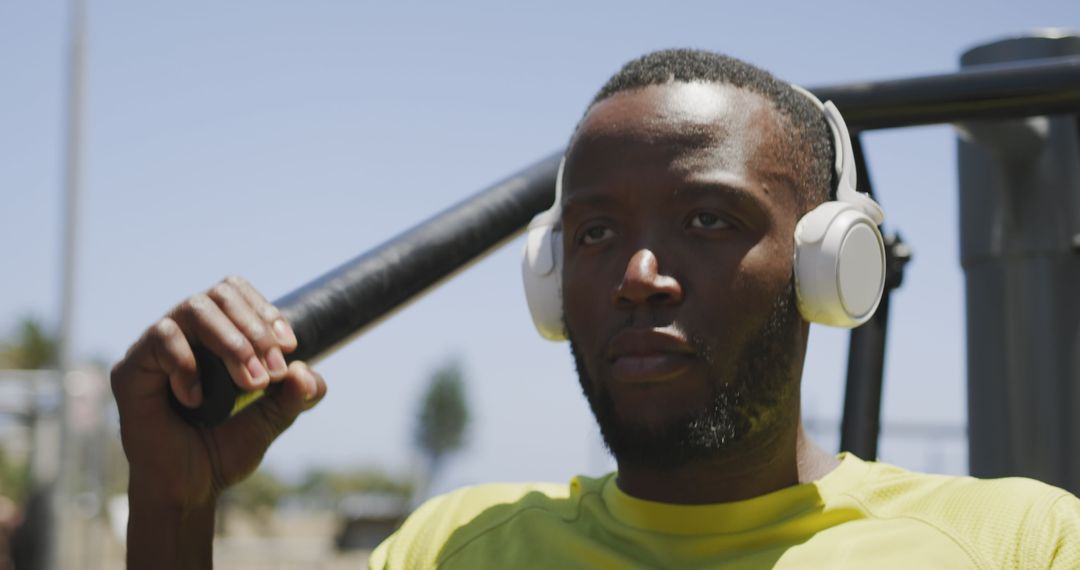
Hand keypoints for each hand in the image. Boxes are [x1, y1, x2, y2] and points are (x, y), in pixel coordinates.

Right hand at [111, 276, 326, 512]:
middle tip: (272, 373)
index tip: (290, 346)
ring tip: (249, 383)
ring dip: (231, 342)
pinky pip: (160, 338)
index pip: (237, 293)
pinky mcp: (131, 370)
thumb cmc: (225, 446)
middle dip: (255, 330)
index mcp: (215, 334)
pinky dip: (187, 364)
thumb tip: (306, 372)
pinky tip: (198, 399)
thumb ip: (297, 395)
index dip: (266, 312)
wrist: (190, 489)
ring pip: (193, 308)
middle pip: (219, 294)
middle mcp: (185, 333)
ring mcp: (156, 349)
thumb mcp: (273, 418)